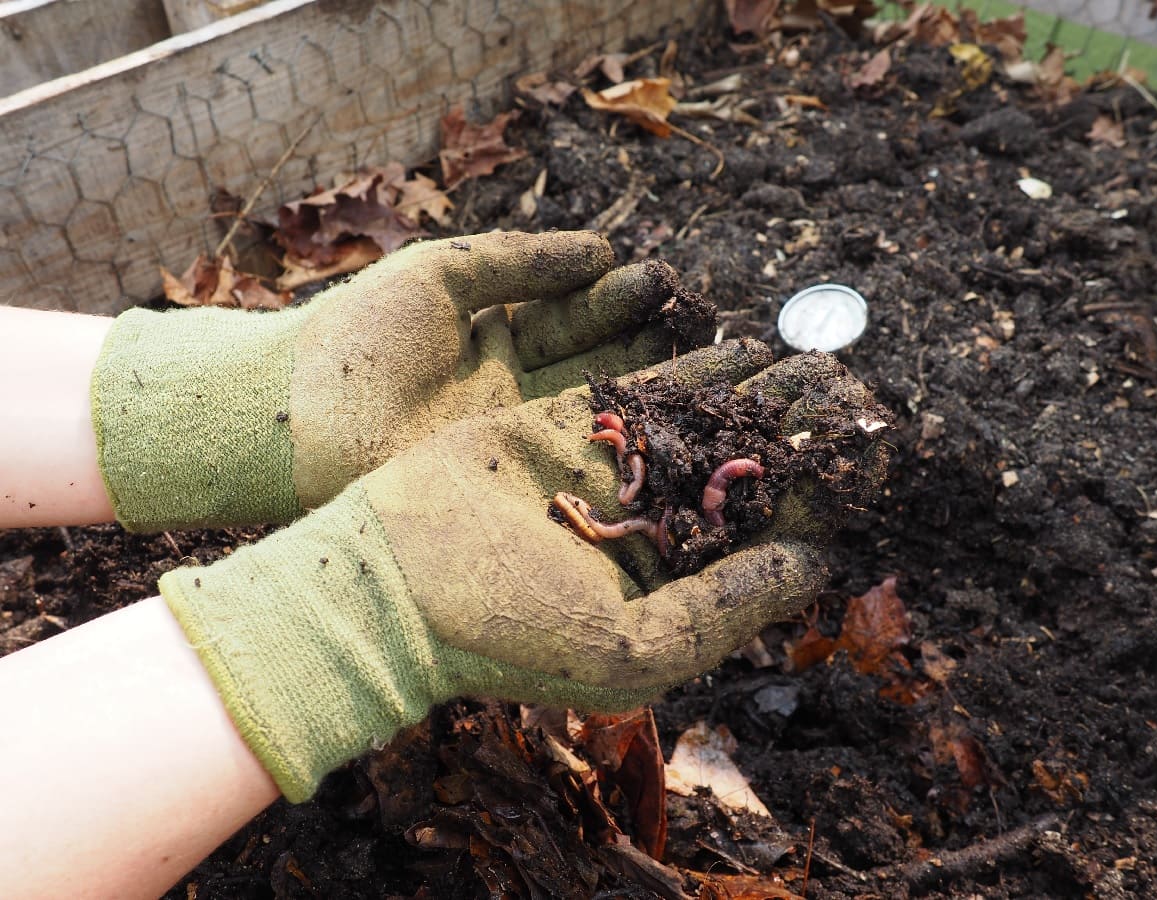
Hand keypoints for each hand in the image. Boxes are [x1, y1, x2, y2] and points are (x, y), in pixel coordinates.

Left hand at [91, 231, 712, 529]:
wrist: (287, 418)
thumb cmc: (355, 336)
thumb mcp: (441, 276)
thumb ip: (521, 260)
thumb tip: (602, 249)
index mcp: (497, 337)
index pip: (578, 317)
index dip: (624, 304)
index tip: (674, 288)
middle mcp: (514, 392)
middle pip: (598, 369)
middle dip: (654, 353)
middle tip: (714, 340)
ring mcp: (509, 446)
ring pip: (592, 421)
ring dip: (650, 406)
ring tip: (710, 386)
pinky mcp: (501, 492)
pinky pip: (568, 469)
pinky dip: (616, 454)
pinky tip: (668, 440)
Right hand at [157, 341, 890, 800]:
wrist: (392, 579)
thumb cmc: (510, 631)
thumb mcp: (633, 650)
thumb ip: (728, 610)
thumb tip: (816, 566)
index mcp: (668, 592)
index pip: (761, 541)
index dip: (813, 499)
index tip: (865, 457)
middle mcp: (644, 535)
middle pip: (739, 477)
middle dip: (795, 435)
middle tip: (853, 393)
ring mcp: (604, 479)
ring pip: (697, 427)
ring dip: (754, 394)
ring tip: (812, 357)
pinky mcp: (564, 430)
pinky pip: (638, 391)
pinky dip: (687, 367)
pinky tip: (739, 342)